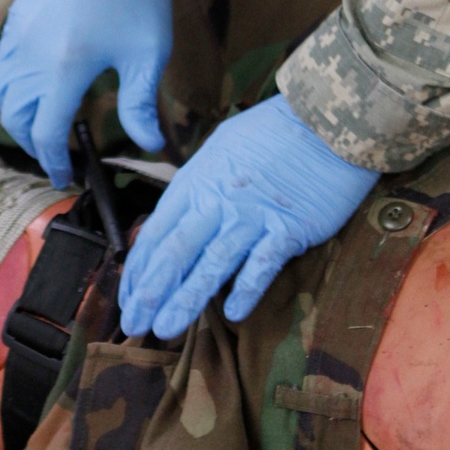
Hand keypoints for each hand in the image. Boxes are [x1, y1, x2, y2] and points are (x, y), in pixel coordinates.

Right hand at [0, 0, 171, 186]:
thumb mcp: (147, 52)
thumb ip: (141, 103)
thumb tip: (149, 144)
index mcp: (65, 69)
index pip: (46, 132)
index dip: (55, 162)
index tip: (66, 177)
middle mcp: (32, 57)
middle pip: (15, 119)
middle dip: (34, 144)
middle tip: (58, 154)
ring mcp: (18, 39)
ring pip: (1, 95)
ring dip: (18, 119)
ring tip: (45, 125)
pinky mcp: (15, 23)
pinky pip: (2, 69)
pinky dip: (12, 91)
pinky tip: (39, 89)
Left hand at [119, 94, 378, 338]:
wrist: (321, 121)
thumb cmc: (271, 134)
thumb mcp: (220, 151)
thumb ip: (199, 187)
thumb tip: (179, 221)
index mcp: (196, 181)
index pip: (158, 232)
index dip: (139, 269)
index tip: (127, 298)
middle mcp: (218, 199)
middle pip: (176, 250)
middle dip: (151, 291)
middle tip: (134, 325)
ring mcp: (252, 214)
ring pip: (212, 262)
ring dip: (187, 298)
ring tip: (166, 329)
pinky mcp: (289, 226)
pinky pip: (262, 262)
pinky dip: (246, 287)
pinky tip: (232, 313)